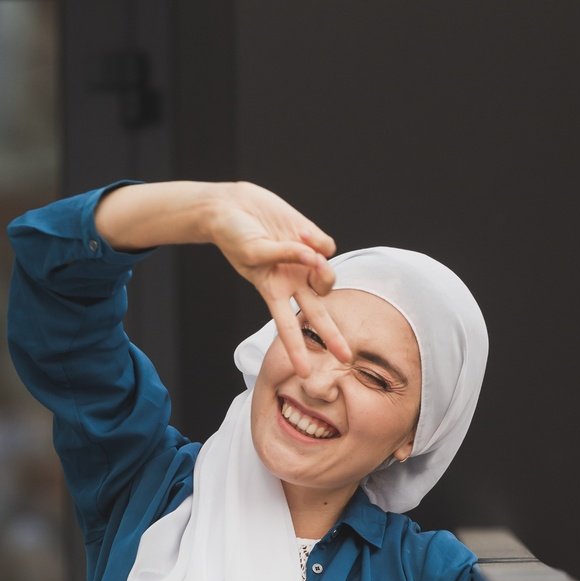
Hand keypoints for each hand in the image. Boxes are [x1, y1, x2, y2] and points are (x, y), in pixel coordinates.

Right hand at [205, 182, 353, 377]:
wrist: (233, 206)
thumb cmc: (234, 235)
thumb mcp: (254, 251)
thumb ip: (285, 255)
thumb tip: (315, 255)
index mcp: (272, 292)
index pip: (287, 327)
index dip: (296, 350)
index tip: (303, 374)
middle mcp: (292, 282)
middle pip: (317, 315)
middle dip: (332, 336)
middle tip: (346, 357)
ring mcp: (304, 262)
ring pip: (328, 278)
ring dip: (323, 271)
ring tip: (306, 254)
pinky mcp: (311, 239)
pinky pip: (326, 246)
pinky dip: (316, 241)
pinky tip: (300, 232)